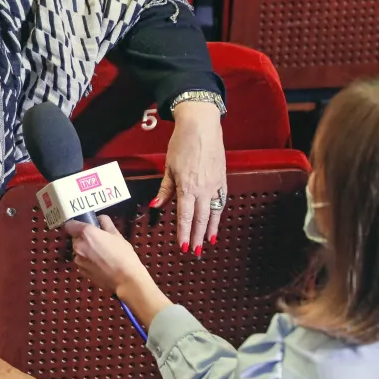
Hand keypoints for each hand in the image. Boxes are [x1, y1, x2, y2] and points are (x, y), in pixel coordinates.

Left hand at [64, 216, 149, 295]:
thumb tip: (100, 219)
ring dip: (86, 251)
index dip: (76, 225)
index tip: (85, 227)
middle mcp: (78, 246)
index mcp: (86, 233)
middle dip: (84, 239)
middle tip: (99, 241)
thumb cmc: (123, 255)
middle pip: (75, 238)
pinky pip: (82, 262)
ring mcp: (78, 260)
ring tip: (101, 256)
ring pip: (78, 251)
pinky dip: (88, 262)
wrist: (125, 279)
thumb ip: (106, 223)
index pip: (70, 225)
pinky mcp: (81, 271)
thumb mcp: (117, 235)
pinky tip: (100, 265)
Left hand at [153, 101, 226, 253]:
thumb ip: (165, 189)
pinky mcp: (222, 179)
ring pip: (213, 213)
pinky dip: (218, 214)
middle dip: (197, 237)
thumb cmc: (182, 144)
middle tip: (194, 252)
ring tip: (207, 243)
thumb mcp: (169, 167)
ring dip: (209, 229)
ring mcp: (215, 185)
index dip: (183, 233)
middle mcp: (203, 189)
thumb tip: (156, 205)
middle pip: (200, 219)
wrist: (202, 126)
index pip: (184, 216)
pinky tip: (215, 222)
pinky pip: (221, 201)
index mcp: (187, 187)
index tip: (182, 246)